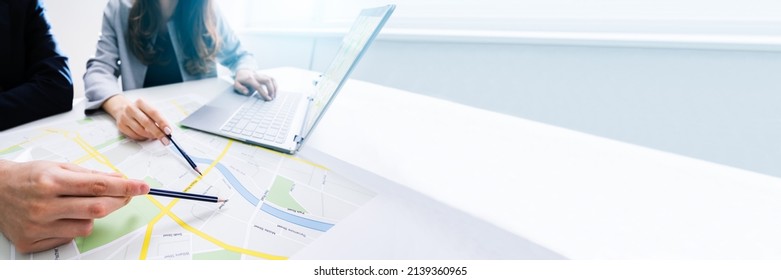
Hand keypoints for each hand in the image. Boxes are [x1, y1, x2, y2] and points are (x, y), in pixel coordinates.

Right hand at [0, 160, 149, 252]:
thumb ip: (91, 174)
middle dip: (119, 201)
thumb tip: (120, 179)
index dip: (125, 187)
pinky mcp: (32, 241)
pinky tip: (62, 217)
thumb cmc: (29, 177)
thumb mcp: (60, 167)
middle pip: (97, 208)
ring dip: (92, 216)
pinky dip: (73, 227)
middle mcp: (44, 205)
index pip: (99, 185)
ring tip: (78, 205)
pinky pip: (69, 238)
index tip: (142, 187)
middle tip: (126, 195)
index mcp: (52, 182)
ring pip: (86, 227)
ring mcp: (38, 226)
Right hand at [102, 95, 170, 144]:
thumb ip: (158, 118)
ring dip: (150, 136)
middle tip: (165, 139)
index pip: (154, 112)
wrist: (122, 109)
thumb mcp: (149, 109)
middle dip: (158, 133)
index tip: (169, 131)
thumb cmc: (140, 110)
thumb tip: (167, 130)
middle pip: (147, 122)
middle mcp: (131, 108)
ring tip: (156, 137)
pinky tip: (146, 136)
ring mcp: (125, 117)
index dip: (162, 122)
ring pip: (140, 131)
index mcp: (140, 102)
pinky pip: (135, 135)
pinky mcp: (121, 126)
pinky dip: (143, 137)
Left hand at [234, 69, 277, 100]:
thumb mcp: (236, 84)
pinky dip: (275, 86)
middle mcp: (257, 76)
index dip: (264, 93)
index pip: (258, 86)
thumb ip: (240, 88)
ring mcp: (262, 75)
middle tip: (272, 98)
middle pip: (267, 80)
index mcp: (250, 79)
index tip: (268, 99)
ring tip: (274, 96)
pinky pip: (273, 79)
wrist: (243, 71)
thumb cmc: (240, 80)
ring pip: (271, 79)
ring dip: (275, 88)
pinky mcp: (265, 76)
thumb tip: (246, 92)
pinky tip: (275, 92)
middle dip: (271, 90)